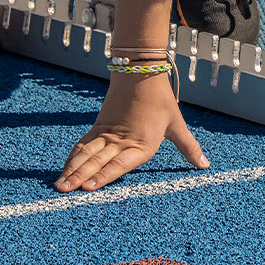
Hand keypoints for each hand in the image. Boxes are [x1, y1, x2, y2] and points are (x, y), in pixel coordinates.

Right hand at [55, 72, 208, 191]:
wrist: (140, 73)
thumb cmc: (161, 101)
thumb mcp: (176, 125)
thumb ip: (189, 148)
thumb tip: (205, 165)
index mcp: (142, 144)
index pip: (119, 164)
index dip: (103, 176)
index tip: (88, 187)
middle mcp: (122, 141)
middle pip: (97, 161)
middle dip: (79, 177)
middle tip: (63, 191)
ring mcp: (108, 134)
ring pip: (86, 154)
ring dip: (71, 169)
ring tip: (59, 185)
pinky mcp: (98, 127)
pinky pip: (83, 145)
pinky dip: (72, 158)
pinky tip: (64, 170)